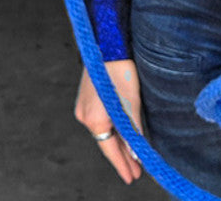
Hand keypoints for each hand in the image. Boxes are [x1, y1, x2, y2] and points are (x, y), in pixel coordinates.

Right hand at [74, 60, 143, 184]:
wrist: (108, 44)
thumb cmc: (121, 71)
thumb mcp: (132, 104)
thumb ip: (133, 131)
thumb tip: (137, 155)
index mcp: (94, 120)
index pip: (110, 150)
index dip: (122, 165)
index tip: (133, 178)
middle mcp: (84, 116)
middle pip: (105, 142)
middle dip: (121, 156)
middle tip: (136, 172)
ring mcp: (83, 108)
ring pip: (103, 131)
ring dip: (117, 142)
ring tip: (132, 157)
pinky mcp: (85, 100)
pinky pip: (100, 121)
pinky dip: (111, 129)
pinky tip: (121, 135)